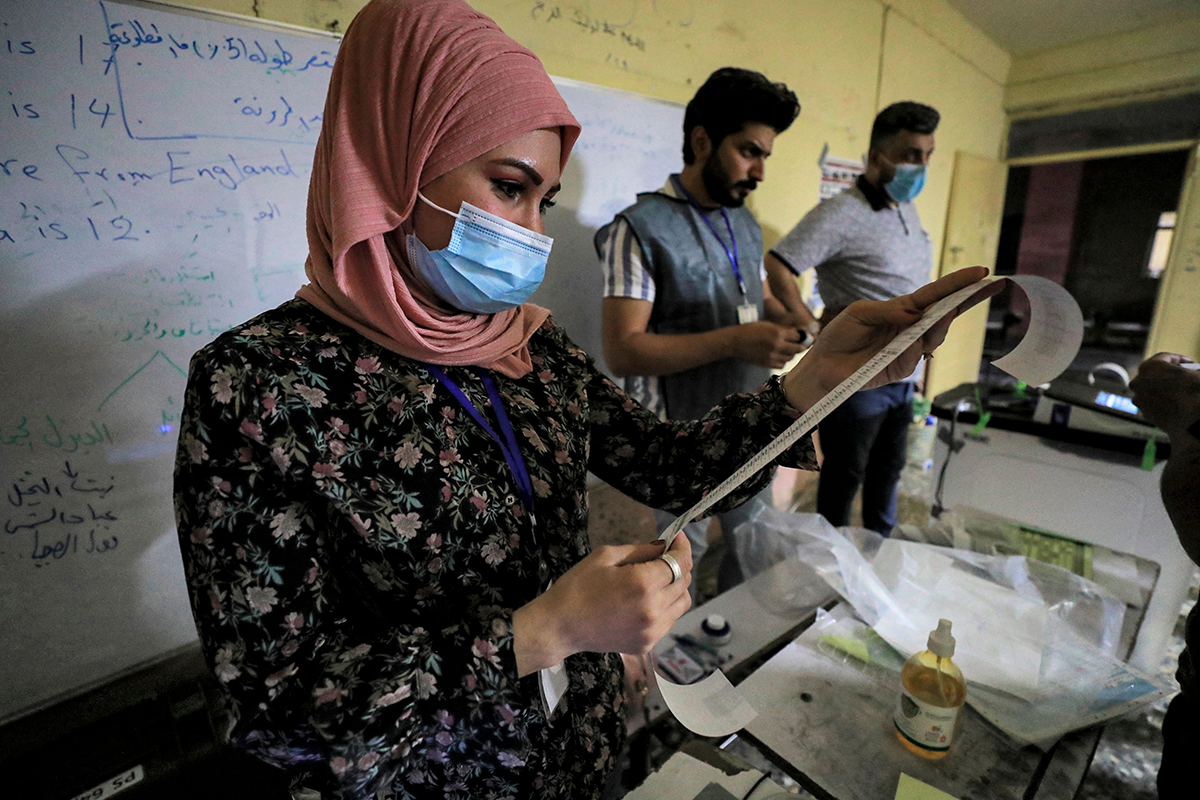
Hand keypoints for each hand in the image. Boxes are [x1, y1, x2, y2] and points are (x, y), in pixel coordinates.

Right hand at [513, 533, 691, 674]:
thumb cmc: (577, 586)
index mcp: (643, 583)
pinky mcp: (647, 644)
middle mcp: (654, 609)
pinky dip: (667, 607)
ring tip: (658, 579)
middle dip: (680, 565)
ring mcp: (652, 631)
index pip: (679, 562)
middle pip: (684, 582)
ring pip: (682, 604)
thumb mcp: (605, 556)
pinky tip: (648, 600)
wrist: (560, 626)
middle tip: (667, 555)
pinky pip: (669, 621)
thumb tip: (664, 546)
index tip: (678, 538)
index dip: (682, 547)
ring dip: (676, 587)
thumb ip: (640, 550)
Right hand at [734, 321, 806, 368]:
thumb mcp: (768, 325)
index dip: (801, 336)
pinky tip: (779, 355)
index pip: (798, 336)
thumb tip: (798, 334)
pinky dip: (783, 360)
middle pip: (798, 349)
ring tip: (786, 349)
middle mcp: (777, 345)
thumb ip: (783, 330)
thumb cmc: (751, 330)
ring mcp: (772, 356)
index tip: (802, 336)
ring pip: (790, 357)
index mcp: (778, 333)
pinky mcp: (767, 364)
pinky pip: (782, 364)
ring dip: (791, 353)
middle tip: (800, 344)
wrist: (736, 341)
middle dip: (800, 346)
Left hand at [781, 266, 998, 412]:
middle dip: (967, 299)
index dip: (959, 284)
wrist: (822, 364)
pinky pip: (914, 355)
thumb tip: (915, 310)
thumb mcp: (859, 313)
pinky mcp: (900, 368)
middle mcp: (911, 329)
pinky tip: (917, 335)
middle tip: (988, 284)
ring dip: (942, 320)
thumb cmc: (840, 335)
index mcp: (903, 310)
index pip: (936, 295)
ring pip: (934, 335)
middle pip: (946, 313)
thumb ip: (887, 310)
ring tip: (948, 307)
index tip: (982, 272)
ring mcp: (908, 350)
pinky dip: (917, 344)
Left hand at [1129, 353, 1199, 434]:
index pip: (1164, 357)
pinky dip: (1162, 401)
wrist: (1193, 422)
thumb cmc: (1195, 394)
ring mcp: (1139, 399)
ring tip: (1180, 390)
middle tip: (1183, 375)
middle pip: (1154, 373)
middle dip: (1169, 374)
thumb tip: (1193, 372)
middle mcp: (1138, 382)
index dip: (1180, 359)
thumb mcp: (1198, 374)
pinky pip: (1153, 403)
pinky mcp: (1144, 414)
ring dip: (1164, 388)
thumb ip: (1192, 369)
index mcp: (1150, 367)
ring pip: (1152, 389)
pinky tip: (1176, 403)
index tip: (1189, 363)